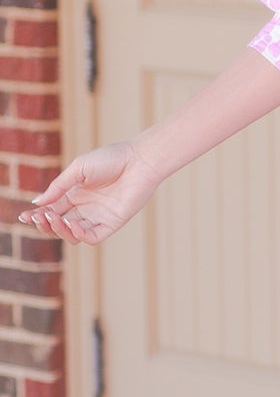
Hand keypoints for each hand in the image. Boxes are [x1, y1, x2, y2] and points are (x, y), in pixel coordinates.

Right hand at [17, 140, 163, 245]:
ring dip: (59, 229)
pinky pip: (91, 237)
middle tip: (38, 218)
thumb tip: (37, 203)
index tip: (25, 216)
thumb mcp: (78, 170)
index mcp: (76, 194)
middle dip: (45, 224)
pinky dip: (78, 235)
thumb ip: (59, 187)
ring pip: (73, 234)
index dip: (37, 215)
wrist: (139, 161)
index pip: (52, 209)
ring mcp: (98, 217)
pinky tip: (71, 223)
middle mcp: (86, 208)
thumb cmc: (110, 159)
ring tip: (53, 218)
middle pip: (60, 224)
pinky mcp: (112, 224)